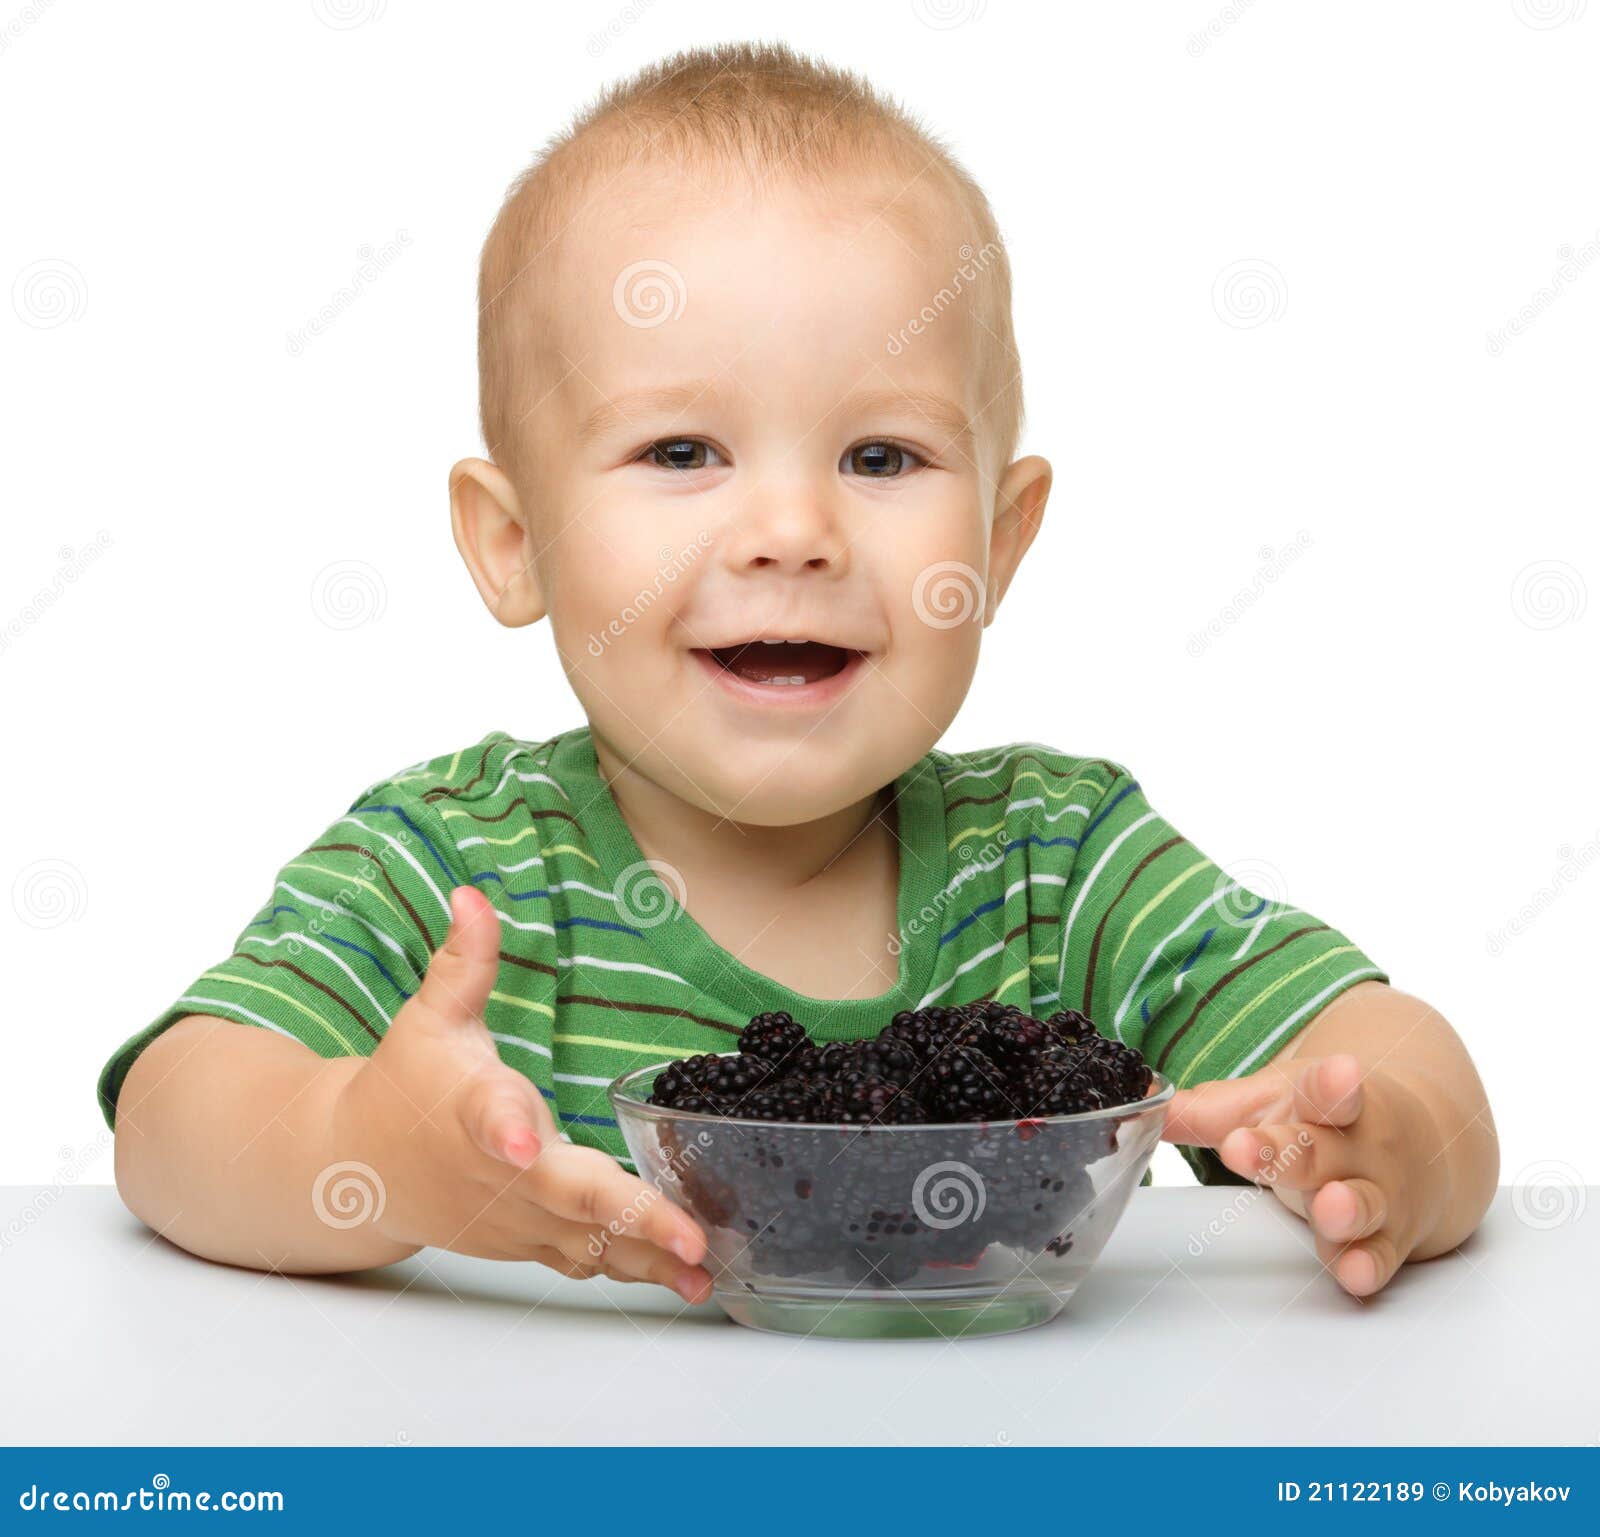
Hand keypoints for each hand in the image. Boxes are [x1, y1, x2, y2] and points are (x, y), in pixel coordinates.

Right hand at [329, 885, 712, 1303]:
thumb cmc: (404, 1085)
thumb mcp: (430, 1017)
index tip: (523, 1138)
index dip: (506, 1129)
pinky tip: (690, 1282)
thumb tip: (471, 895)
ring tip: (709, 1275)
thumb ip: (464, 962)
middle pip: (567, 1196)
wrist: (361, 1170)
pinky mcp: (531, 1242)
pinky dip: (636, 1272)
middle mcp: (500, 1174)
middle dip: (633, 1216)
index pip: (488, 1117)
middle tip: (690, 1238)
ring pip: (588, 1244)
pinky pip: (587, 1261)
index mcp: (473, 1109)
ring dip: (651, 1261)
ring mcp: (517, 1219)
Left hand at [1162, 1053, 1448, 1297]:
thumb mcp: (1269, 1101)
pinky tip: (1355, 1276)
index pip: (1325, 1089)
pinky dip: (1367, 1266)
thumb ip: (1207, 1109)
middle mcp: (1356, 1145)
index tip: (1339, 1075)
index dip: (1330, 1083)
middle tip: (1247, 1148)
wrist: (1421, 1145)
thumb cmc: (1325, 1119)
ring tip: (1326, 1209)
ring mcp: (1377, 1192)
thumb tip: (1137, 1102)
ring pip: (1361, 1203)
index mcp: (1325, 1100)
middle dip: (1288, 1152)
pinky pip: (1380, 1257)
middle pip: (1322, 1149)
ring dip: (1344, 1209)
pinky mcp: (1390, 1239)